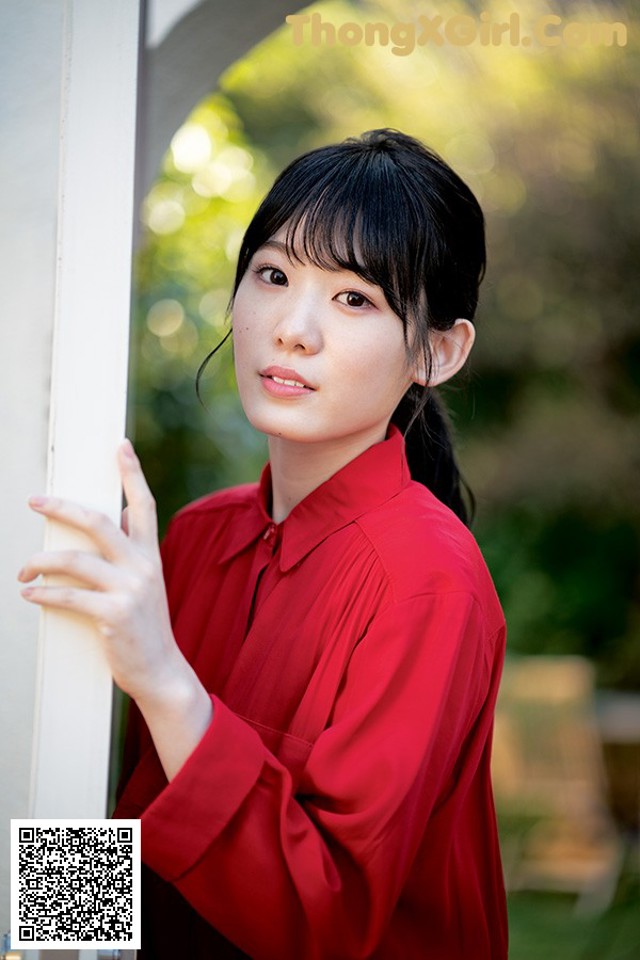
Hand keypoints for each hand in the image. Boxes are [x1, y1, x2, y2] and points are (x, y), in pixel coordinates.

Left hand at [18, 439, 180, 704]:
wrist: (162, 671)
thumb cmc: (146, 626)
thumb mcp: (149, 582)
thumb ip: (136, 549)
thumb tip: (124, 516)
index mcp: (151, 555)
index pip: (144, 505)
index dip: (132, 474)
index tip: (120, 446)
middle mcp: (143, 566)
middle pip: (99, 522)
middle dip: (62, 507)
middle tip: (35, 500)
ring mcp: (129, 590)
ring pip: (76, 559)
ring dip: (41, 561)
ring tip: (24, 569)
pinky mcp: (113, 615)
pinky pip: (68, 596)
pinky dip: (43, 592)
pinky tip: (29, 592)